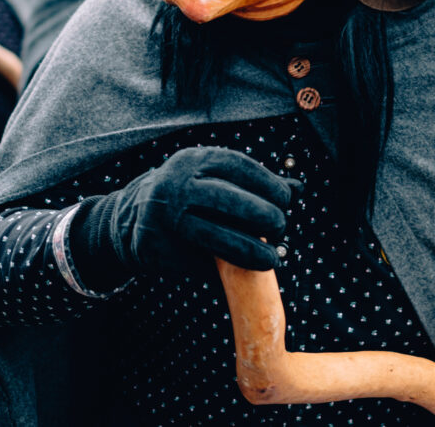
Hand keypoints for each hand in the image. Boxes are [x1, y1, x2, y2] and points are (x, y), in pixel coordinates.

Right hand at [104, 146, 299, 272]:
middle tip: (280, 228)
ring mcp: (165, 219)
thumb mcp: (217, 179)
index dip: (268, 183)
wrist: (136, 218)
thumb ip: (255, 184)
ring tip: (272, 260)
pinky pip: (201, 264)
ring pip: (216, 238)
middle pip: (229, 201)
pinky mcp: (160, 249)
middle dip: (263, 217)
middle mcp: (177, 186)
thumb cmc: (191, 196)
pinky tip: (243, 272)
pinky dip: (226, 271)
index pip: (238, 167)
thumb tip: (298, 188)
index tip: (286, 200)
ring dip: (251, 253)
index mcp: (194, 161)